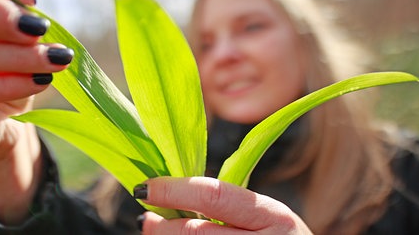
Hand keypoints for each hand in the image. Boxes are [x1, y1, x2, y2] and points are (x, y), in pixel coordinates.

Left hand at [136, 177, 311, 233]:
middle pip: (196, 234)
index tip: (145, 188)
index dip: (173, 190)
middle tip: (146, 220)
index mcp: (273, 216)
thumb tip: (172, 196)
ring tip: (158, 233)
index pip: (213, 195)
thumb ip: (229, 205)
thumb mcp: (266, 218)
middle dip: (163, 227)